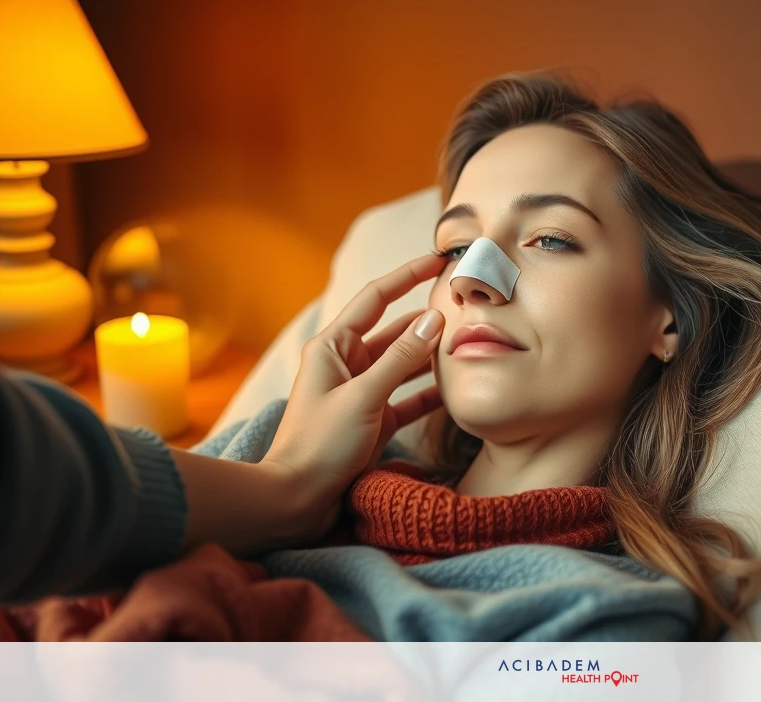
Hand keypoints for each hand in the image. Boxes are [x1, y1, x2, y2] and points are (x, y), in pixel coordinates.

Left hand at [261, 254, 447, 539]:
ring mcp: (360, 392)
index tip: (436, 260)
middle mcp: (345, 364)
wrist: (296, 500)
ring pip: (402, 363)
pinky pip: (405, 397)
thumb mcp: (364, 397)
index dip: (406, 276)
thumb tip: (433, 320)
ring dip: (429, 355)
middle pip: (393, 330)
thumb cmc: (319, 445)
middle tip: (462, 306)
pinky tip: (452, 387)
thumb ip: (400, 358)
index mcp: (332, 347)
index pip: (375, 299)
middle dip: (425, 318)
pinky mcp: (372, 420)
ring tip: (464, 343)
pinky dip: (427, 392)